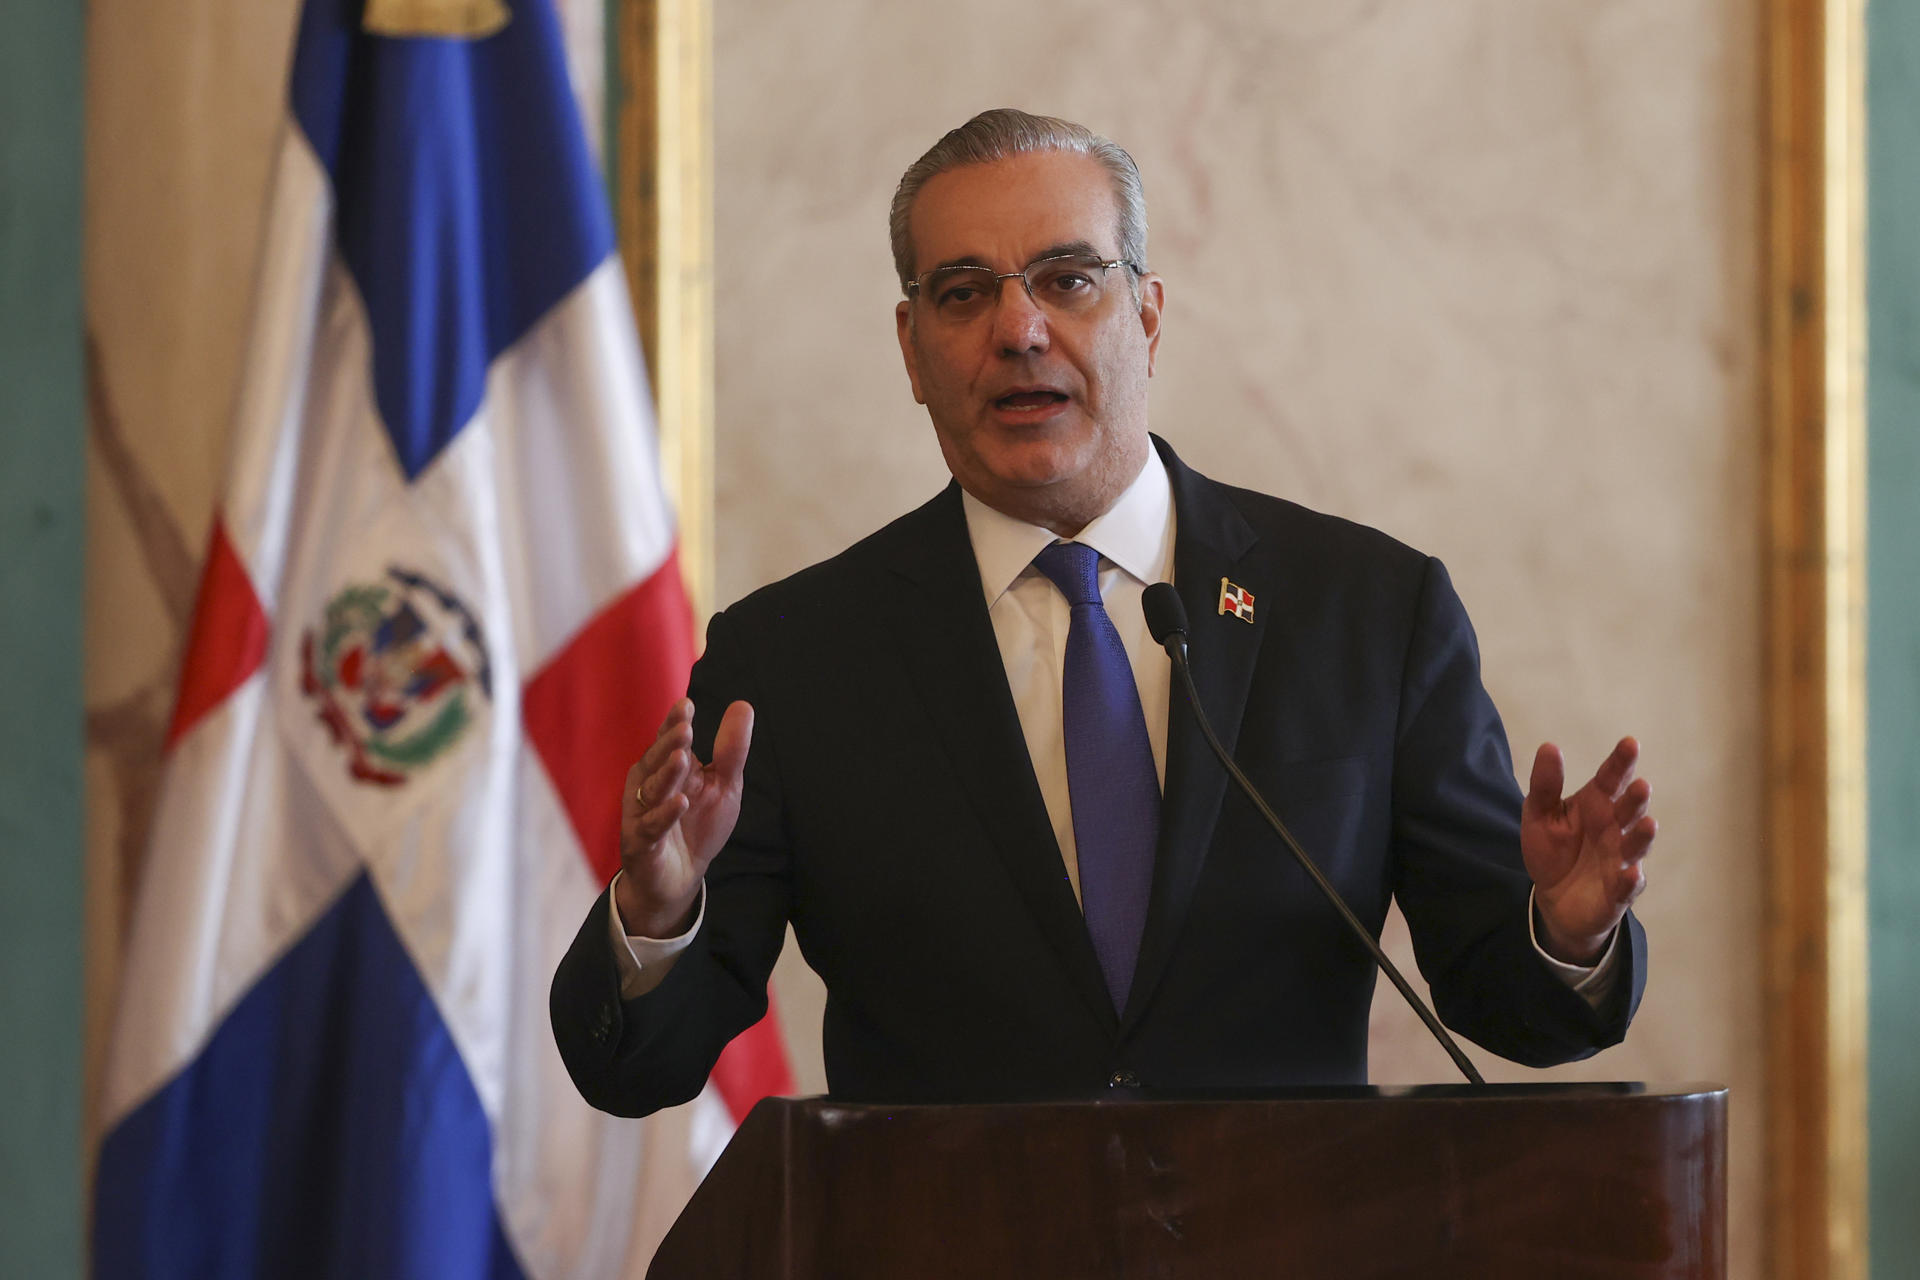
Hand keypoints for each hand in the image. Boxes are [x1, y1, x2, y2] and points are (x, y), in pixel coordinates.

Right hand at [614, 698, 753, 937]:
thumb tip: (743, 705)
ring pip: (651, 791)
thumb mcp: (723, 785)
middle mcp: (649, 785)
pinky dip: (665, 815)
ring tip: (682, 758)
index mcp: (667, 768)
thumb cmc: (698, 825)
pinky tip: (680, 802)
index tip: (686, 705)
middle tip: (685, 728)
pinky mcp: (642, 842)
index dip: (674, 723)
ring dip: (666, 775)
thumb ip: (731, 750)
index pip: (669, 740)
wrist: (682, 876)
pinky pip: (652, 826)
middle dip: (668, 744)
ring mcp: (642, 813)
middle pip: (656, 761)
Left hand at [1521, 737, 1655, 965]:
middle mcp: (1614, 829)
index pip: (1610, 780)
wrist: (1554, 897)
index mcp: (1596, 805)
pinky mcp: (1617, 892)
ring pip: (1635, 846)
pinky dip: (1630, 881)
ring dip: (1642, 836)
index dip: (1620, 763)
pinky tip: (1631, 874)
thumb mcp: (1539, 814)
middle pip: (1628, 811)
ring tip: (1648, 823)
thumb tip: (1549, 746)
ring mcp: (1619, 860)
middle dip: (1635, 799)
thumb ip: (1545, 784)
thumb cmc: (1553, 849)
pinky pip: (1626, 887)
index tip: (1630, 743)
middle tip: (1640, 785)